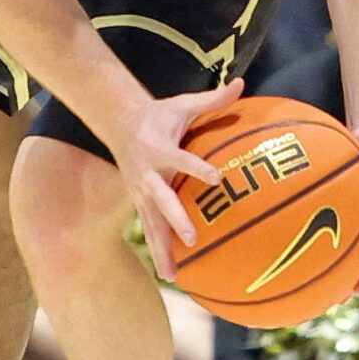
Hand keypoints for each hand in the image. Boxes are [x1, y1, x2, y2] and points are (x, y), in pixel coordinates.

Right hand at [110, 79, 245, 282]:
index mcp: (160, 148)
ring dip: (161, 249)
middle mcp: (148, 174)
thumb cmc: (158, 114)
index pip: (181, 160)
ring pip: (151, 223)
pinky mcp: (138, 201)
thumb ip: (214, 99)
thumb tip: (242, 84)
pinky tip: (169, 275)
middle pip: (162, 201)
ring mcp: (140, 190)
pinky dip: (158, 250)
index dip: (198, 168)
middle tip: (192, 239)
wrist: (116, 121)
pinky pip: (149, 228)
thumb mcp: (183, 104)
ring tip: (172, 276)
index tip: (216, 179)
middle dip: (176, 220)